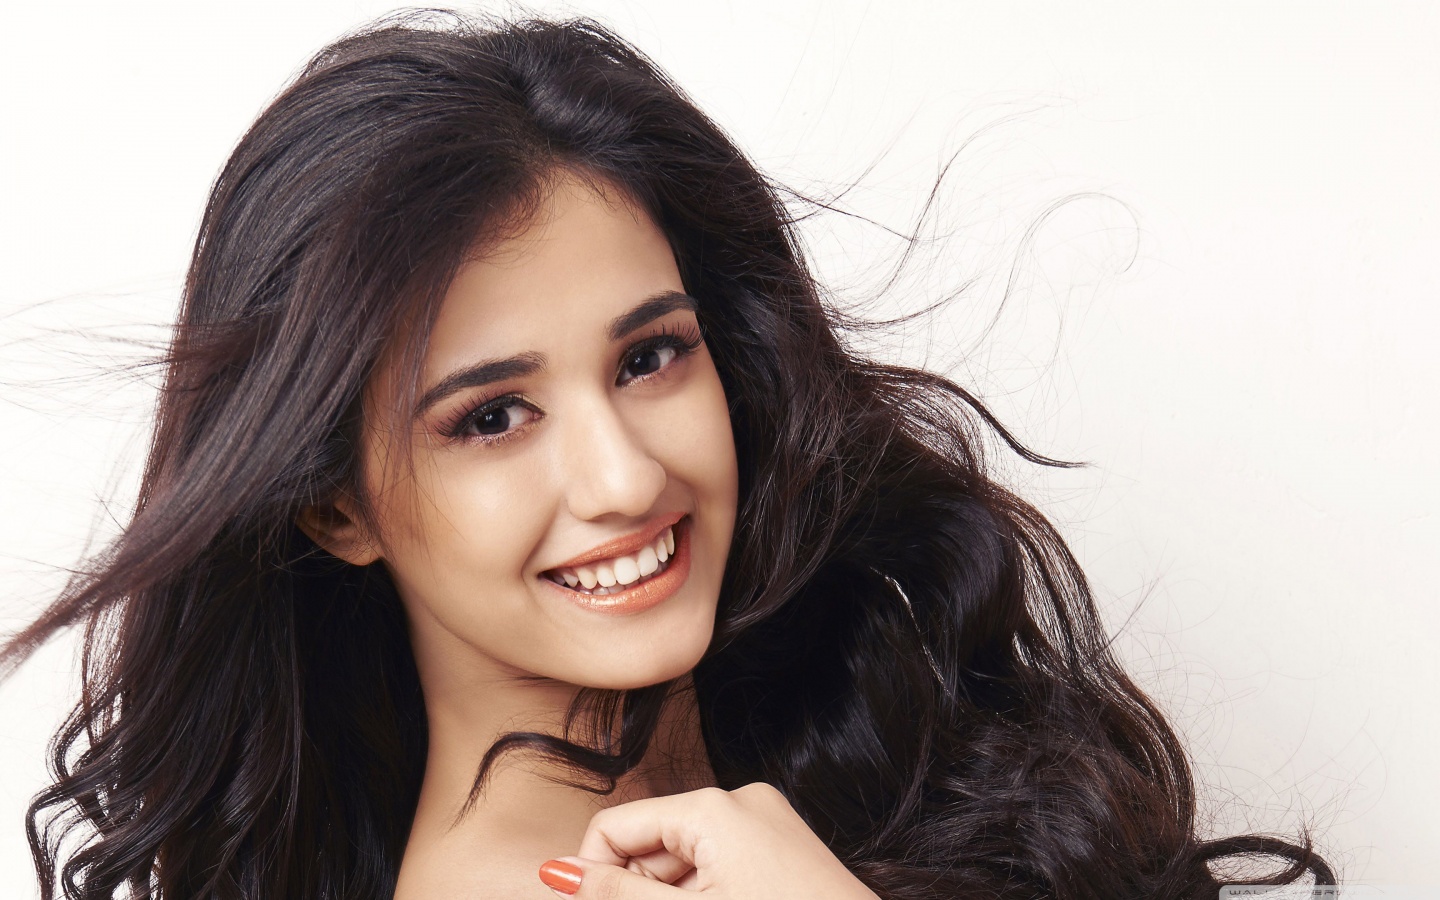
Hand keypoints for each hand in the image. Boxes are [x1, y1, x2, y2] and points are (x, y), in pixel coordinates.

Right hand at [537, 783, 878, 898]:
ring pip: (684, 859)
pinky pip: (720, 863)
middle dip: (637, 892)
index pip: (615, 827)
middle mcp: (740, 799)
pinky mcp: (783, 845)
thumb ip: (619, 894)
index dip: (593, 876)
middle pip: (650, 843)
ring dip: (670, 898)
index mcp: (712, 807)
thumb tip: (553, 872)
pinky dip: (703, 895)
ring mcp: (767, 820)